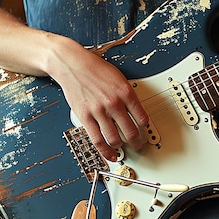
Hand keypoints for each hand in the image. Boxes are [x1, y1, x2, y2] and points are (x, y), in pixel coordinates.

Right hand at [52, 42, 148, 161]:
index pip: (142, 118)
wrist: (72, 64)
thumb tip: (135, 111)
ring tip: (124, 149)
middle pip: (131, 131)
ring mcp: (99, 112)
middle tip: (138, 145)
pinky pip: (97, 140)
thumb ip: (127, 95)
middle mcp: (114, 103)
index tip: (145, 132)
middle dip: (137, 142)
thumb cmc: (94, 69)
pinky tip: (110, 154)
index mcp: (125, 92)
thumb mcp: (118, 78)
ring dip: (122, 147)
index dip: (145, 129)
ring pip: (115, 139)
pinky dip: (105, 151)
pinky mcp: (86, 117)